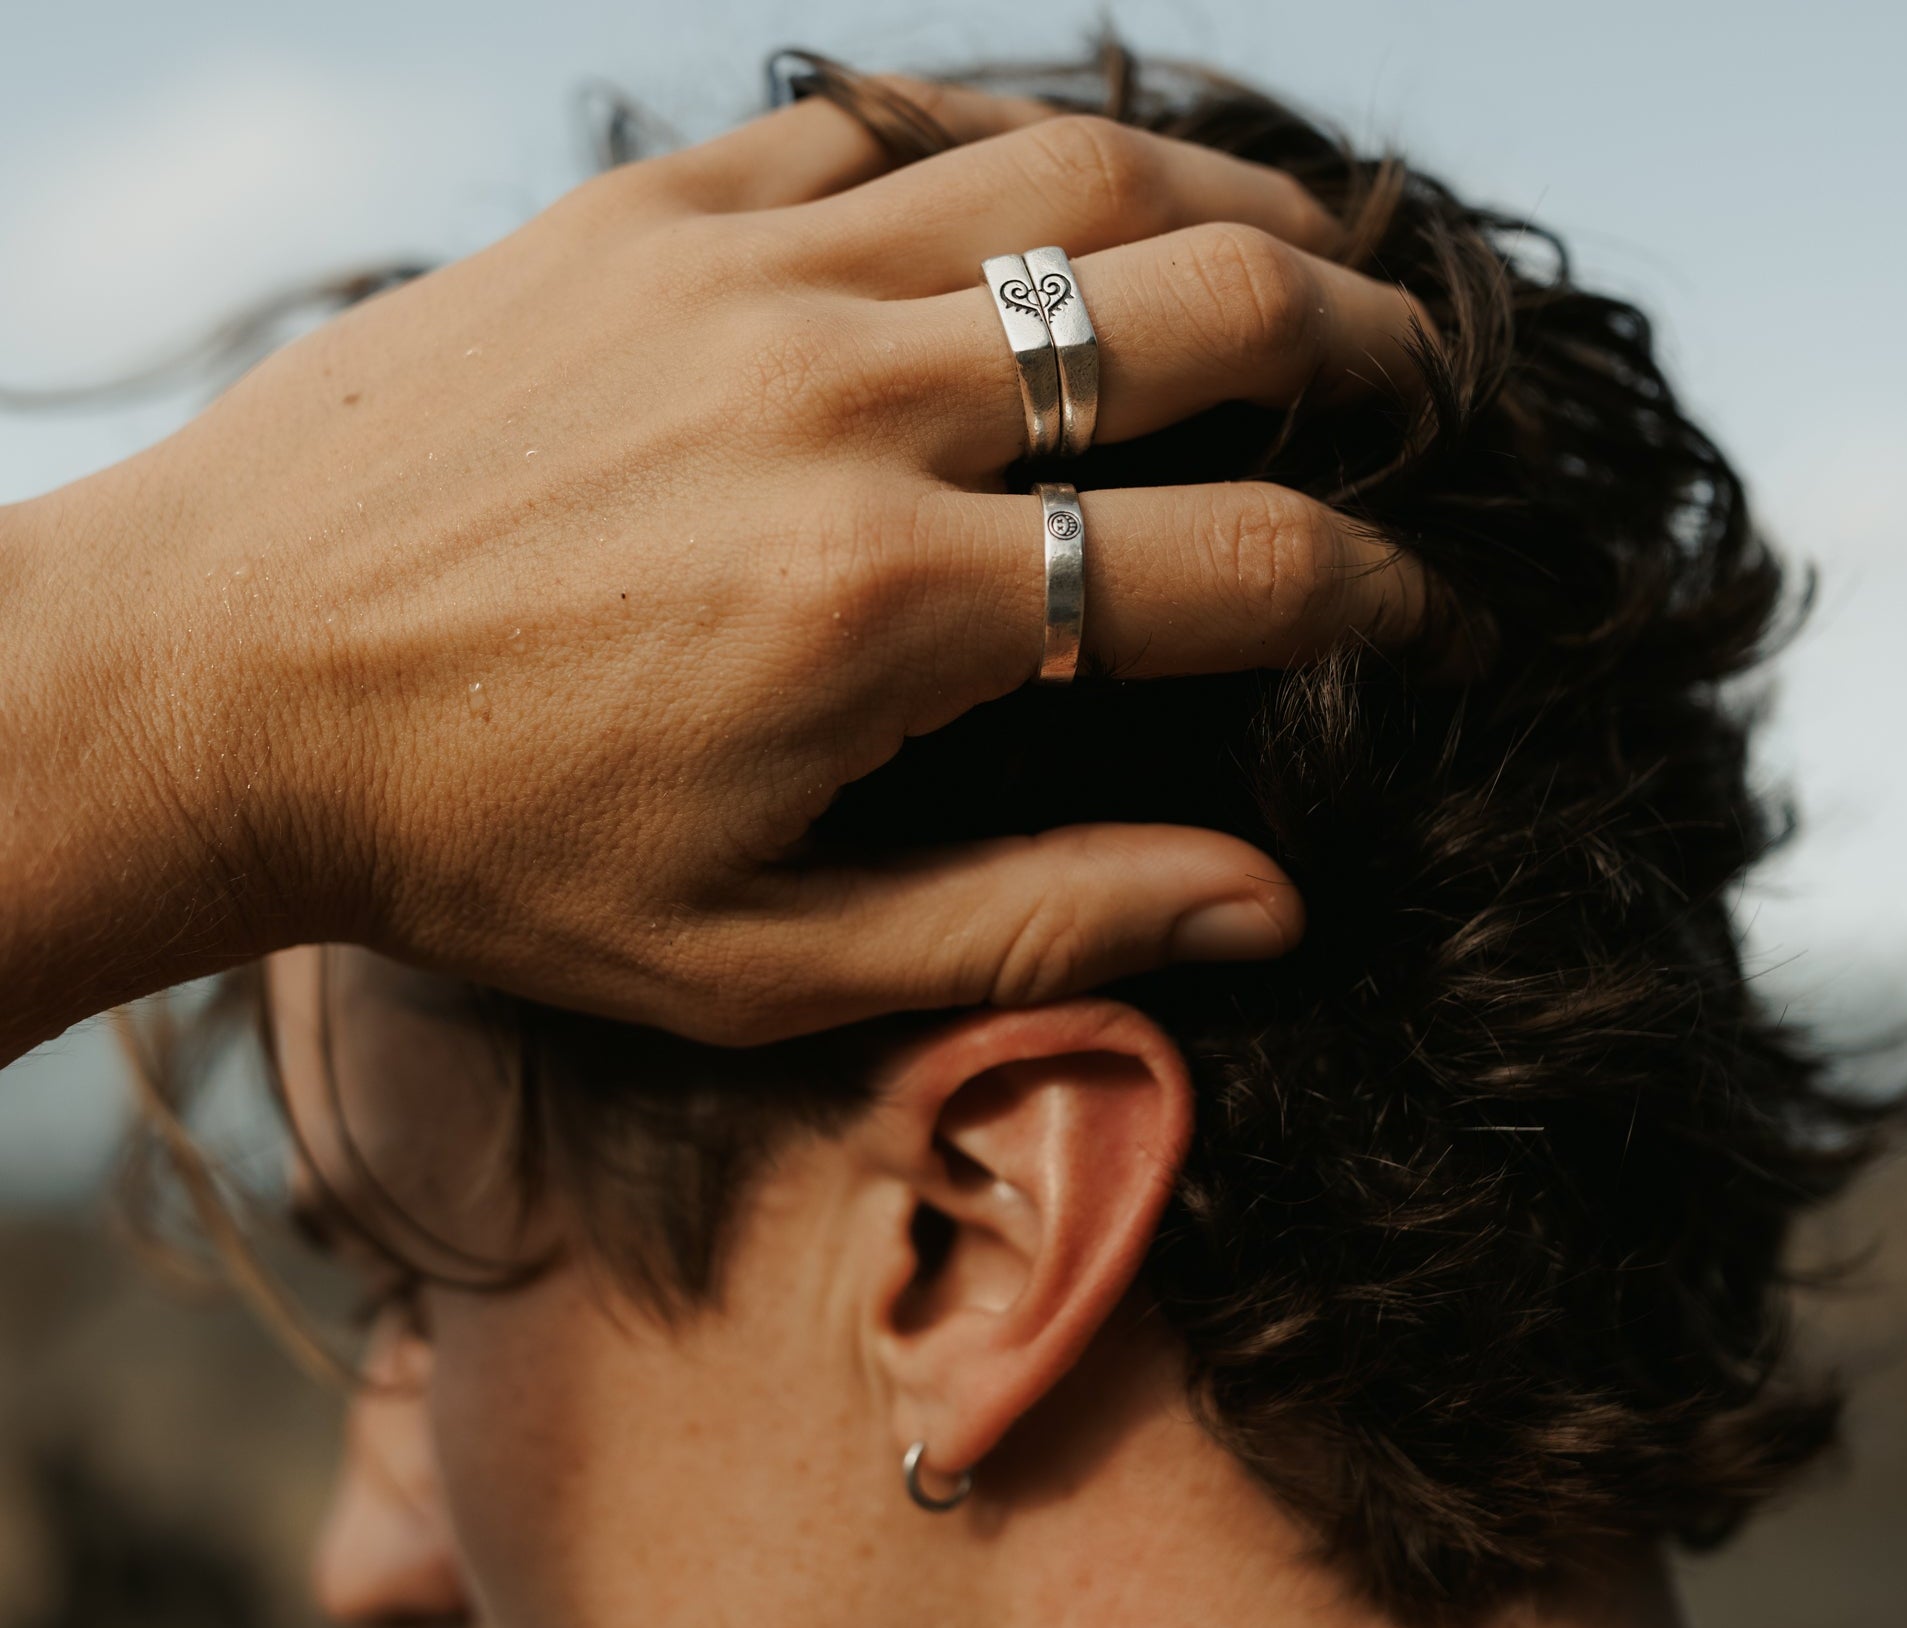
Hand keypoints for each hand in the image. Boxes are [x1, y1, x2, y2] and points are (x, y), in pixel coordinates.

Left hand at [10, 76, 1431, 1050]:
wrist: (211, 683)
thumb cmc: (480, 850)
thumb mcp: (759, 959)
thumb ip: (1030, 922)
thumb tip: (1264, 906)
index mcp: (886, 610)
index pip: (1232, 561)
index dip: (1377, 585)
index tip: (1428, 609)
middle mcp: (842, 404)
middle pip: (1200, 306)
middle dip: (1362, 344)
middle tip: (1418, 390)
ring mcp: (744, 274)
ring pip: (1070, 171)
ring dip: (1230, 199)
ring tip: (1305, 252)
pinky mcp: (652, 208)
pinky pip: (890, 121)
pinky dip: (1017, 144)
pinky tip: (1071, 189)